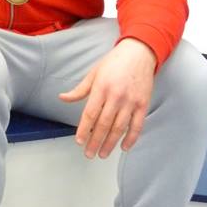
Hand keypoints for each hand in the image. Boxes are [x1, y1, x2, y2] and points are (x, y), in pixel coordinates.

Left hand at [59, 38, 155, 159]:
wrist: (139, 53)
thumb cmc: (114, 62)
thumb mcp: (93, 73)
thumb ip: (79, 90)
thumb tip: (62, 98)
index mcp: (101, 88)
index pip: (90, 114)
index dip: (83, 130)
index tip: (79, 141)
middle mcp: (116, 96)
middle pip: (103, 124)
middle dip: (95, 141)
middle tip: (89, 154)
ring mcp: (131, 101)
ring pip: (119, 128)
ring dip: (110, 143)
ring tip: (103, 154)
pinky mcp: (143, 104)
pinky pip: (137, 126)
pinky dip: (131, 138)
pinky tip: (124, 147)